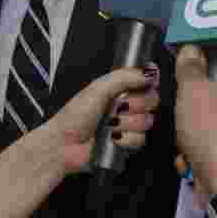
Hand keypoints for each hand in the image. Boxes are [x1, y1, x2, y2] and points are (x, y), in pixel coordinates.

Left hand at [40, 64, 160, 173]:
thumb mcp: (97, 89)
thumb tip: (147, 73)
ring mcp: (128, 125)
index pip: (147, 81)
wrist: (64, 145)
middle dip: (134, 105)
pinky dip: (126, 139)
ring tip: (109, 124)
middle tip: (117, 107)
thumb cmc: (75, 116)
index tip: (141, 85)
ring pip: (147, 121)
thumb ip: (124, 77)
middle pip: (151, 101)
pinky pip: (141, 140)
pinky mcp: (128, 144)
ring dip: (127, 123)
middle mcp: (127, 106)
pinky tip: (112, 138)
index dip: (147, 84)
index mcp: (120, 89)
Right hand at [174, 45, 216, 200]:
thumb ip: (190, 68)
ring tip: (187, 142)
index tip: (192, 71)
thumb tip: (191, 50)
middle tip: (186, 111)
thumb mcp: (193, 92)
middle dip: (198, 106)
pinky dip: (204, 152)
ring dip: (196, 133)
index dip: (210, 63)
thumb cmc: (216, 133)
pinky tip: (192, 161)